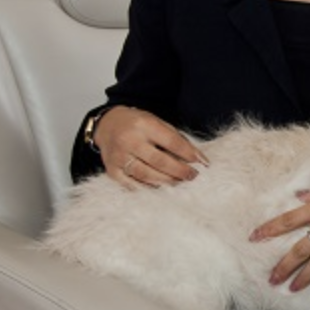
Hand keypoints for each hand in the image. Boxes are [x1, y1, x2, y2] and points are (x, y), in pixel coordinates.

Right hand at [93, 106, 208, 187]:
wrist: (107, 125)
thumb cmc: (136, 124)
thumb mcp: (156, 122)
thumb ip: (174, 138)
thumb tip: (196, 157)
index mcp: (143, 125)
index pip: (171, 141)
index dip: (188, 153)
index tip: (202, 162)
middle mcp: (129, 141)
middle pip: (159, 161)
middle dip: (180, 171)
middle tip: (193, 175)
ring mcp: (119, 157)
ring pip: (147, 175)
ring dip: (167, 181)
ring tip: (179, 182)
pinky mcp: (112, 171)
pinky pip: (133, 185)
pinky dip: (149, 188)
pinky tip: (161, 187)